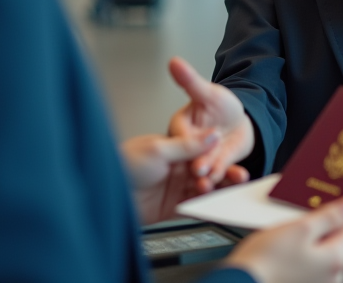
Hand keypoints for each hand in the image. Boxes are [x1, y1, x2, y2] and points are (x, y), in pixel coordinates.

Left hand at [120, 131, 245, 224]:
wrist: (102, 192)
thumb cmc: (123, 164)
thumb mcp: (158, 149)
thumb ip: (188, 146)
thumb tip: (211, 134)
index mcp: (174, 149)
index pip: (203, 151)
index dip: (220, 155)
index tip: (235, 158)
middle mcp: (176, 169)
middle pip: (207, 170)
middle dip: (224, 173)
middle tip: (240, 176)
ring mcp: (174, 189)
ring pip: (203, 189)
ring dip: (218, 190)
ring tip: (230, 191)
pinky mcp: (171, 208)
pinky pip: (194, 207)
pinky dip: (207, 207)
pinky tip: (217, 205)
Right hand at [167, 57, 254, 192]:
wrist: (240, 122)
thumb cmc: (220, 106)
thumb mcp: (208, 93)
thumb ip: (191, 81)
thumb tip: (174, 61)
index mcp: (180, 127)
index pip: (180, 136)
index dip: (184, 142)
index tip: (188, 148)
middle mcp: (188, 146)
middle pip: (190, 157)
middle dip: (195, 164)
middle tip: (200, 171)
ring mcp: (202, 159)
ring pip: (205, 170)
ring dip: (209, 178)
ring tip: (213, 183)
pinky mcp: (217, 168)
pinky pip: (223, 173)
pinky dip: (229, 177)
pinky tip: (238, 177)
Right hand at [224, 196, 342, 282]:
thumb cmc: (266, 261)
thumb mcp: (300, 228)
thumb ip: (332, 216)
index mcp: (337, 259)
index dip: (341, 216)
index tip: (328, 210)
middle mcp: (334, 278)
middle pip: (339, 245)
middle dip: (322, 234)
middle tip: (297, 229)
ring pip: (323, 259)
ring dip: (310, 250)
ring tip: (285, 247)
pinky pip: (311, 273)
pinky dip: (301, 265)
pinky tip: (284, 261)